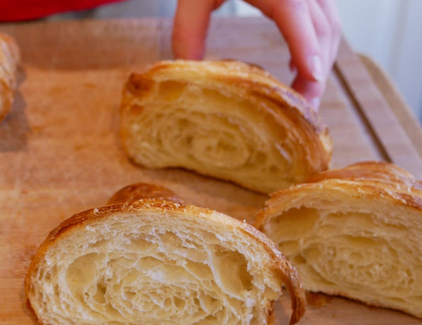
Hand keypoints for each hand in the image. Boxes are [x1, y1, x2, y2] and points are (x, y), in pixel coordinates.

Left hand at [172, 0, 340, 109]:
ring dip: (320, 62)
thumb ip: (187, 32)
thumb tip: (185, 74)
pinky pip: (325, 19)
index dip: (307, 52)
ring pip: (331, 27)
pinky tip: (300, 68)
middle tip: (303, 112)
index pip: (300, 20)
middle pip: (324, 31)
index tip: (311, 84)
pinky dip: (317, 46)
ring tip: (302, 98)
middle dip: (317, 73)